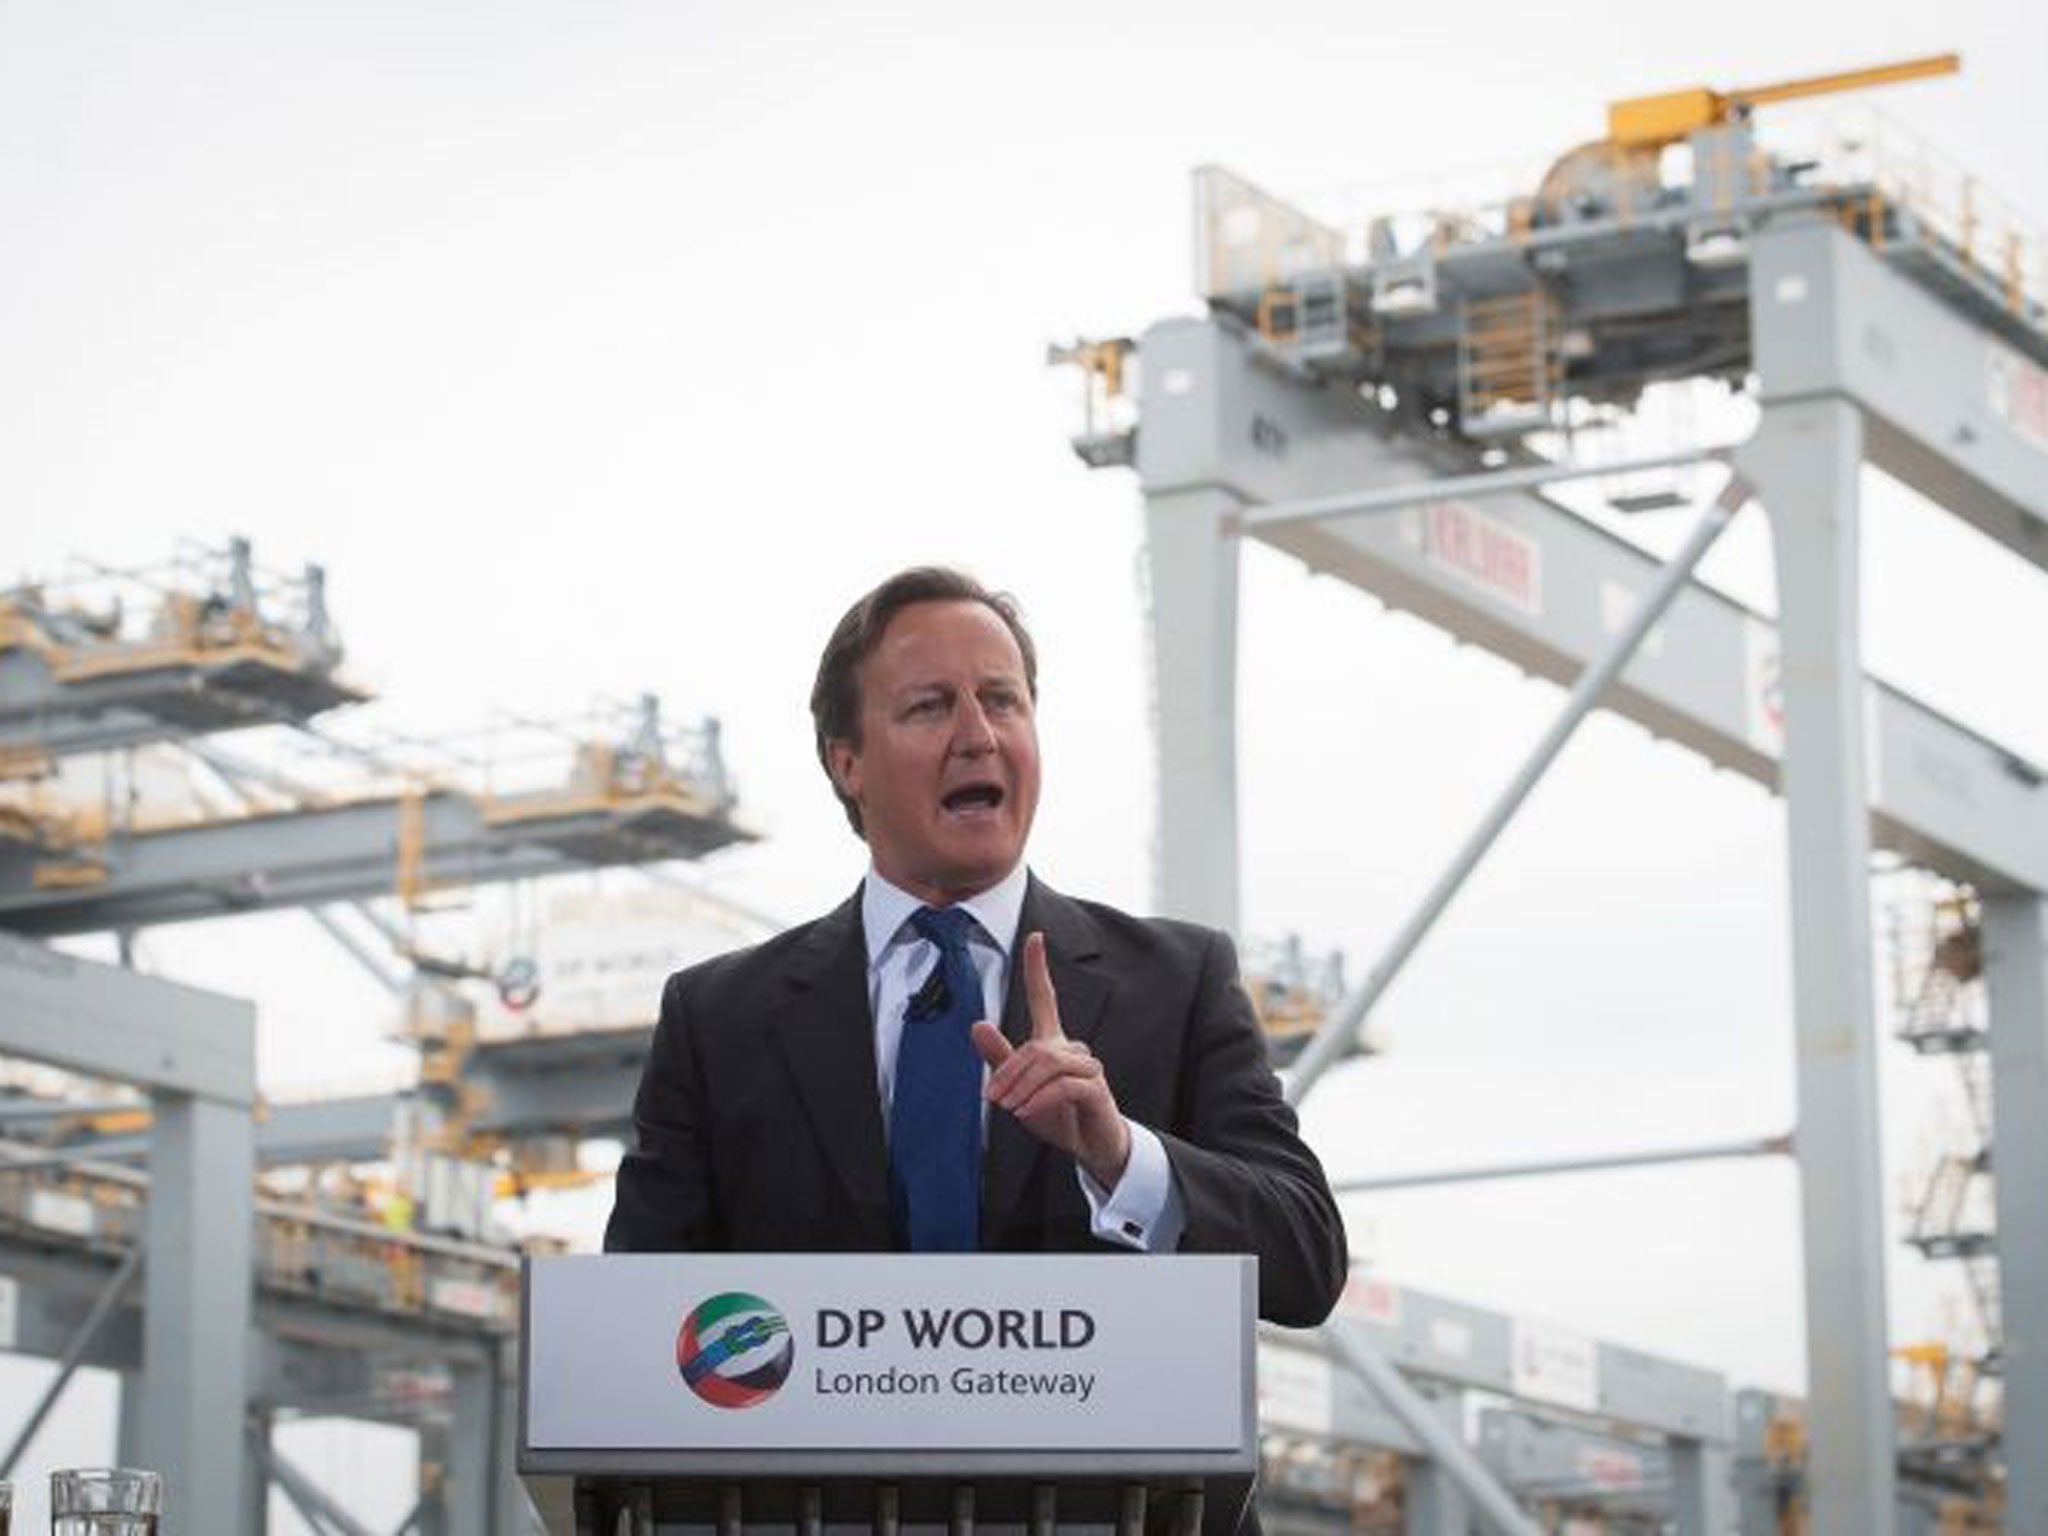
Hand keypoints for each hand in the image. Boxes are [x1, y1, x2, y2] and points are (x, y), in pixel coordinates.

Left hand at [972, 931, 1130, 1188]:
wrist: (1090, 1146)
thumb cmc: (1056, 1114)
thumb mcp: (1018, 1091)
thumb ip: (1000, 1060)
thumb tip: (977, 1024)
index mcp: (1052, 1043)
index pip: (1044, 997)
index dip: (1038, 968)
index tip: (1035, 936)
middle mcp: (1072, 1049)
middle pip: (1036, 1048)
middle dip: (1009, 1072)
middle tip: (992, 1098)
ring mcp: (1088, 1067)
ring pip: (1049, 1064)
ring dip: (1023, 1087)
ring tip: (1009, 1109)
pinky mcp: (1097, 1088)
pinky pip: (1066, 1085)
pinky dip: (1042, 1099)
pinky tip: (1027, 1113)